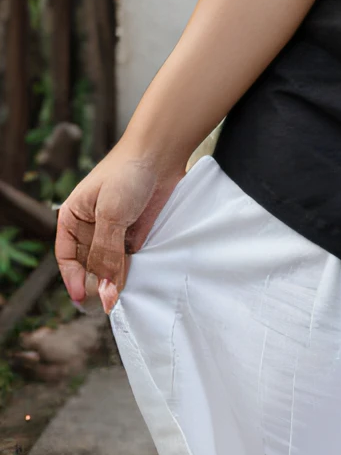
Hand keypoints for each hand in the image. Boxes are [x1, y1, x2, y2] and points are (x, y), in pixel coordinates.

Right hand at [55, 146, 182, 314]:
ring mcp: (115, 230)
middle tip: (107, 301)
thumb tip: (104, 290)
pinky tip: (137, 281)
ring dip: (115, 279)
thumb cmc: (127, 173)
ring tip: (121, 295)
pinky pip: (131, 258)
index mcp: (73, 218)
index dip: (73, 278)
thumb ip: (106, 253)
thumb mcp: (111, 215)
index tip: (83, 297)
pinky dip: (133, 270)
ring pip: (110, 264)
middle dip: (97, 282)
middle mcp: (91, 226)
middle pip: (89, 264)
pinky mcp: (136, 231)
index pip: (67, 256)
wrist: (160, 153)